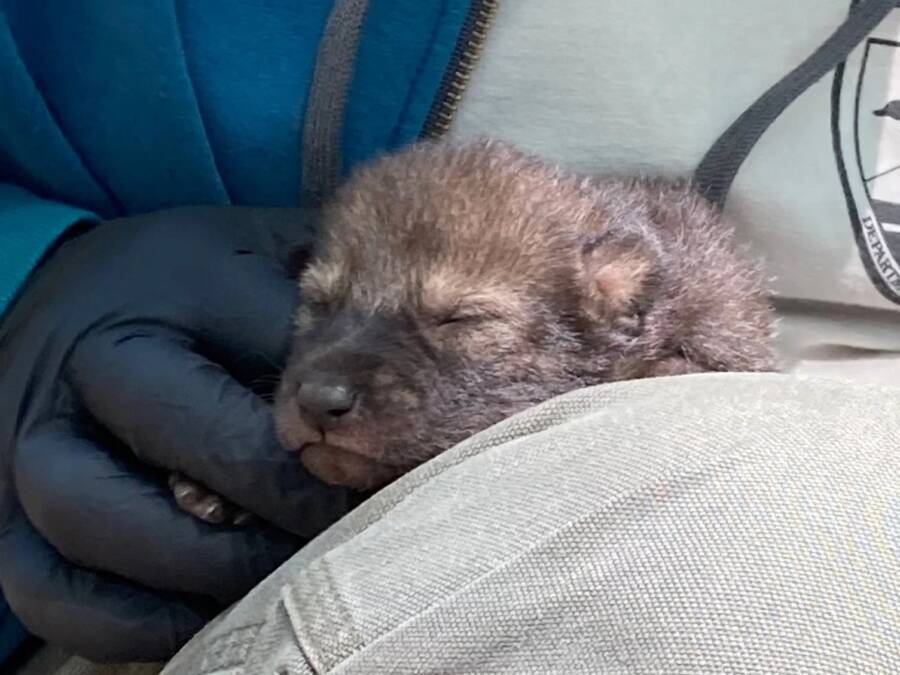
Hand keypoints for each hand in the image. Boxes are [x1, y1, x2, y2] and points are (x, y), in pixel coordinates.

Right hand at [0, 207, 351, 661]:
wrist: (68, 298)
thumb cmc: (190, 285)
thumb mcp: (261, 255)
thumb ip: (324, 294)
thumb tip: (418, 358)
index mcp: (176, 283)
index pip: (280, 363)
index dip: (344, 432)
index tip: (392, 467)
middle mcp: (93, 356)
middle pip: (199, 444)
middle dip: (289, 501)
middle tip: (343, 527)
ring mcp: (34, 437)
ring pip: (106, 526)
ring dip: (209, 569)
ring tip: (276, 574)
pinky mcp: (4, 512)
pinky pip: (55, 593)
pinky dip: (135, 622)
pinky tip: (201, 610)